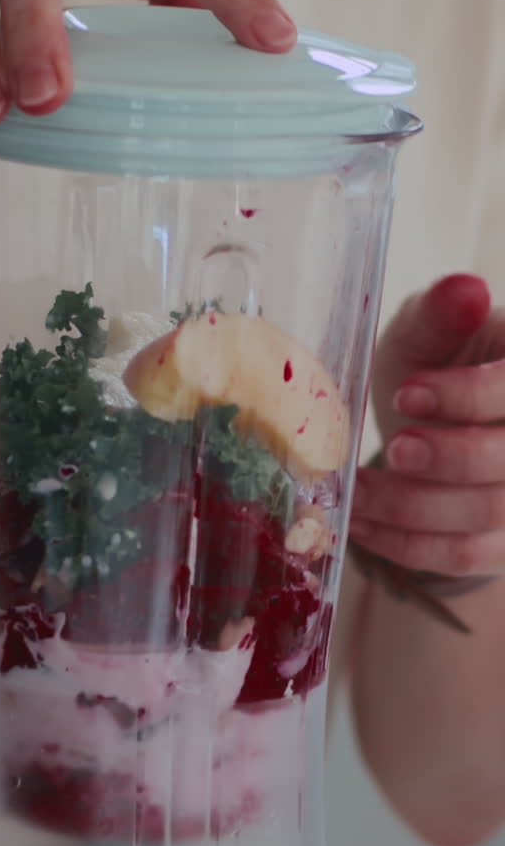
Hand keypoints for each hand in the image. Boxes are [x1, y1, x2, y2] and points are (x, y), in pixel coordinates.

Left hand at [350, 273, 504, 577]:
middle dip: (447, 458)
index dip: (467, 396)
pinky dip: (406, 544)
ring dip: (411, 507)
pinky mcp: (504, 542)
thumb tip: (466, 289)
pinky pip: (463, 557)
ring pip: (486, 515)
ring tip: (356, 490)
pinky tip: (361, 523)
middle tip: (394, 450)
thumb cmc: (433, 369)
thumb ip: (440, 313)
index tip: (408, 394)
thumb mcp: (429, 332)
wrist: (430, 427)